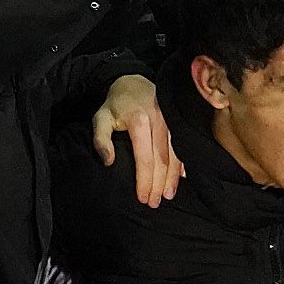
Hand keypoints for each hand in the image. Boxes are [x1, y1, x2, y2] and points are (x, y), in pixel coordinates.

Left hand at [90, 73, 182, 206]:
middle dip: (159, 184)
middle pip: (162, 159)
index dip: (145, 180)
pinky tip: (182, 177)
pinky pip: (182, 145)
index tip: (143, 198)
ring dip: (172, 177)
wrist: (132, 80)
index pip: (145, 158)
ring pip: (175, 154)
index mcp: (139, 121)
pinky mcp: (177, 120)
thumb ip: (100, 139)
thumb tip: (108, 162)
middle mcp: (159, 120)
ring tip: (169, 195)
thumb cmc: (115, 104)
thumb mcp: (101, 118)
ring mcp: (170, 120)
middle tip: (156, 203)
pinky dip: (182, 163)